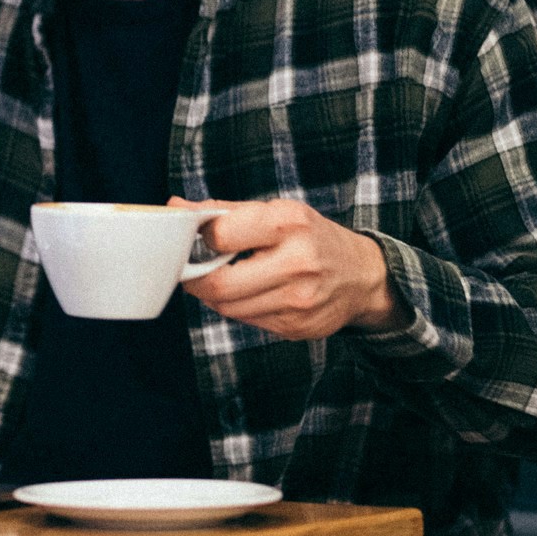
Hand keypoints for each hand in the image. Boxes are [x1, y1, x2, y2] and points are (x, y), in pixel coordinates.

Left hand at [169, 196, 399, 340]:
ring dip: (216, 296)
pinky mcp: (296, 327)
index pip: (220, 236)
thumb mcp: (276, 212)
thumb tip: (174, 208)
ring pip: (228, 308)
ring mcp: (298, 300)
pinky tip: (251, 294)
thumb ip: (224, 211)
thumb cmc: (311, 237)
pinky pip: (247, 321)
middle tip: (194, 271)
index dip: (201, 239)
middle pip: (219, 285)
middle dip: (197, 279)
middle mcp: (297, 262)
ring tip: (225, 279)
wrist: (362, 275)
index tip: (200, 239)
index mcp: (289, 223)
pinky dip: (238, 308)